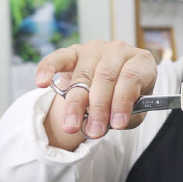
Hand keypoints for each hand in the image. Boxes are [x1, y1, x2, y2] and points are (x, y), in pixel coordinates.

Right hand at [35, 40, 157, 146]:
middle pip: (105, 78)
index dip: (122, 101)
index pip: (131, 79)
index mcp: (141, 62)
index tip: (116, 124)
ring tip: (72, 126)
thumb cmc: (126, 98)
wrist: (112, 85)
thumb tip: (108, 123)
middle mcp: (119, 50)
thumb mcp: (135, 110)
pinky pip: (58, 58)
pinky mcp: (73, 52)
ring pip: (83, 76)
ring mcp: (95, 49)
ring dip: (75, 104)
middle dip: (98, 108)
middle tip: (93, 132)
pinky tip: (41, 82)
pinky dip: (48, 69)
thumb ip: (126, 116)